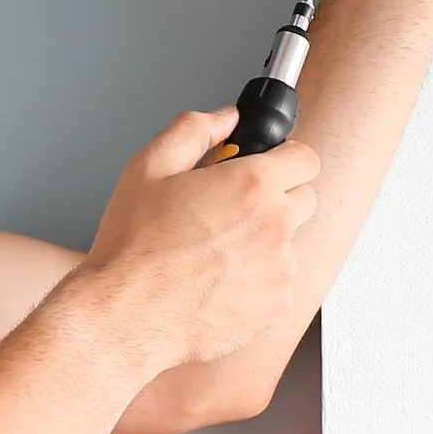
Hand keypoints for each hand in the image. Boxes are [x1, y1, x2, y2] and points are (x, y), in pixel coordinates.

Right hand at [81, 108, 320, 371]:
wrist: (126, 317)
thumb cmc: (134, 249)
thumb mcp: (149, 167)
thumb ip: (194, 128)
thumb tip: (224, 116)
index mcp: (252, 184)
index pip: (306, 158)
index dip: (284, 158)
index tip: (267, 166)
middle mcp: (276, 226)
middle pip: (304, 198)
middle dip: (275, 198)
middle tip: (231, 208)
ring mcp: (280, 270)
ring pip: (288, 244)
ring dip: (263, 241)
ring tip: (213, 251)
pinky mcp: (275, 308)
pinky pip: (278, 284)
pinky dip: (257, 280)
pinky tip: (216, 280)